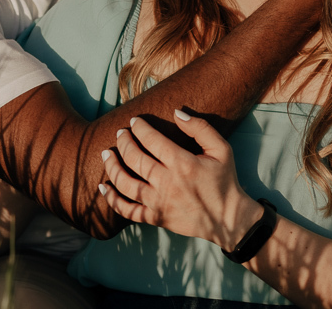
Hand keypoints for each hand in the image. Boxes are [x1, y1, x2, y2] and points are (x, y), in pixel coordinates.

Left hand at [99, 110, 258, 249]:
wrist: (228, 219)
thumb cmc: (224, 181)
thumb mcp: (221, 149)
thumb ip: (200, 128)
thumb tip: (177, 111)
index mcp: (183, 163)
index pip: (151, 140)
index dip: (139, 128)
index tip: (134, 121)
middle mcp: (167, 183)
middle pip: (134, 158)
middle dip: (123, 142)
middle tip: (120, 133)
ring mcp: (159, 203)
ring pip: (125, 183)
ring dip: (112, 166)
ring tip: (107, 153)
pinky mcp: (155, 218)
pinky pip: (127, 210)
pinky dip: (112, 199)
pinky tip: (103, 187)